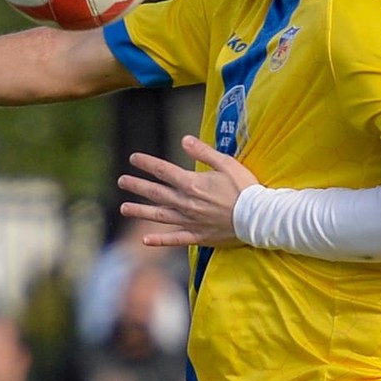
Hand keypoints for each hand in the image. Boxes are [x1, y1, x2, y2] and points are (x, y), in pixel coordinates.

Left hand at [116, 135, 260, 248]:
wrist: (258, 217)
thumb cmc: (245, 188)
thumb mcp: (226, 163)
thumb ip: (203, 152)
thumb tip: (184, 140)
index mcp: (192, 184)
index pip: (163, 171)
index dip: (147, 163)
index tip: (133, 158)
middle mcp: (186, 203)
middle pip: (156, 193)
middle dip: (137, 185)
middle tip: (121, 181)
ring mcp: (191, 221)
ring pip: (159, 216)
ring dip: (140, 211)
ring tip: (124, 208)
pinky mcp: (198, 236)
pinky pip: (175, 239)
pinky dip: (159, 240)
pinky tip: (145, 240)